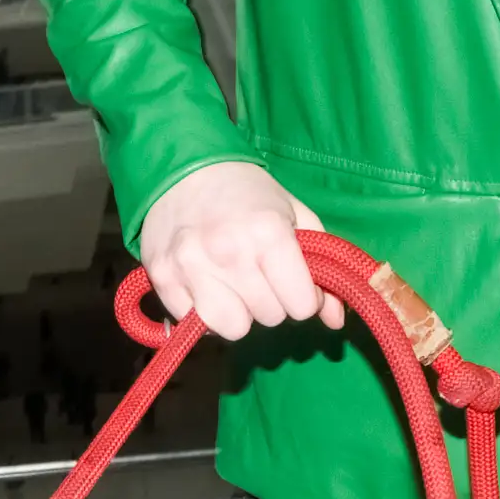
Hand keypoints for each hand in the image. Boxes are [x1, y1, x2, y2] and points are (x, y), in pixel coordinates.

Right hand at [137, 160, 339, 340]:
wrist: (182, 169)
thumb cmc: (246, 191)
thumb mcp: (294, 214)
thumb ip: (322, 264)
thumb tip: (336, 320)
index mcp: (269, 232)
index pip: (301, 305)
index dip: (303, 297)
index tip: (292, 282)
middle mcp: (230, 253)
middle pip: (270, 317)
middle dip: (271, 301)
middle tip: (259, 274)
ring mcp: (192, 268)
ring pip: (233, 329)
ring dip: (238, 313)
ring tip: (233, 285)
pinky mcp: (163, 279)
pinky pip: (196, 325)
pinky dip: (205, 313)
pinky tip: (206, 286)